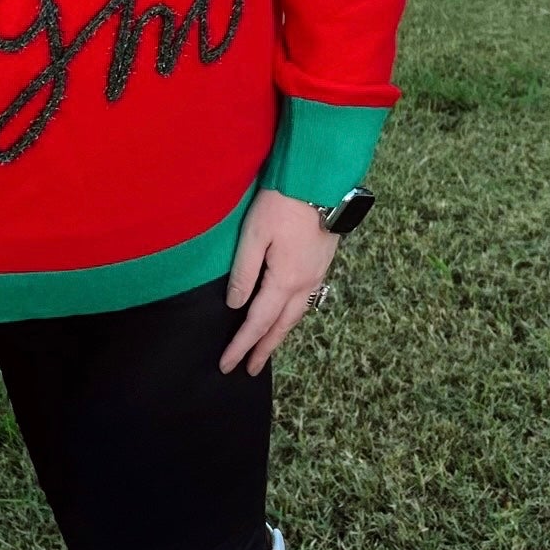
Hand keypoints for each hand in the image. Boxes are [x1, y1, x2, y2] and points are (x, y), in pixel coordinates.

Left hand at [219, 189, 341, 373]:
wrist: (321, 180)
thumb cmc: (282, 204)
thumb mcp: (254, 235)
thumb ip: (243, 273)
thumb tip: (235, 304)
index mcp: (285, 281)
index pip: (258, 322)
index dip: (242, 345)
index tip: (227, 364)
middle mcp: (305, 285)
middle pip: (281, 327)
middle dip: (264, 349)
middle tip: (249, 369)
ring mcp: (317, 275)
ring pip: (296, 316)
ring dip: (280, 335)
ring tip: (266, 348)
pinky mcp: (323, 264)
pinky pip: (306, 301)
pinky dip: (292, 317)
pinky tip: (287, 315)